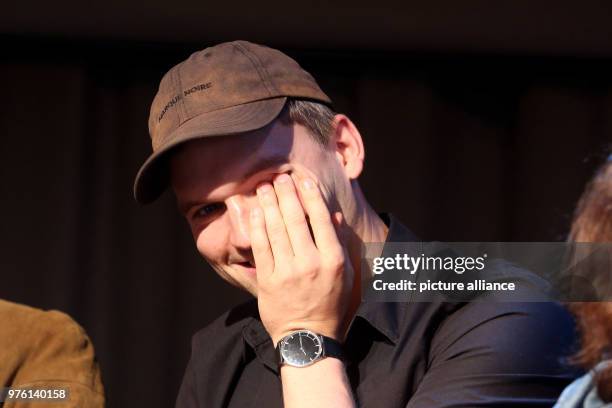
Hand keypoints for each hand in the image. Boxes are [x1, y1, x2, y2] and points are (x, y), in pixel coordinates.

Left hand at [249, 173, 352, 345]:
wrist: (308, 338)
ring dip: (269, 204)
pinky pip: (261, 247)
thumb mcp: (346, 276)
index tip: (303, 181)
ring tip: (264, 187)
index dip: (311, 197)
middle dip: (286, 194)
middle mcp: (311, 263)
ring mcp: (288, 272)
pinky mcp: (268, 280)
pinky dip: (258, 226)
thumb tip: (334, 216)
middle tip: (279, 178)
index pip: (321, 220)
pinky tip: (256, 211)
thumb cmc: (330, 305)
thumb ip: (340, 244)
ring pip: (276, 229)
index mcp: (333, 260)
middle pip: (295, 219)